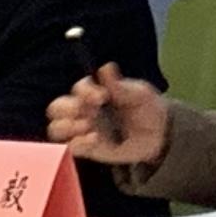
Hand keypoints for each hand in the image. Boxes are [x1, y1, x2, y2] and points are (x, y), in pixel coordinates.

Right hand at [47, 63, 170, 165]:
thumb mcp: (139, 93)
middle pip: (56, 108)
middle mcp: (84, 110)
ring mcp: (84, 130)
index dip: (85, 91)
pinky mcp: (88, 148)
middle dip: (66, 108)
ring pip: (56, 128)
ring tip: (88, 126)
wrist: (159, 134)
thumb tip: (106, 68)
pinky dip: (78, 143)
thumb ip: (120, 85)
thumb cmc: (147, 108)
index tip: (102, 96)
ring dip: (67, 127)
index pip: (78, 88)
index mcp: (95, 92)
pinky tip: (95, 139)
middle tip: (86, 112)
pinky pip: (71, 147)